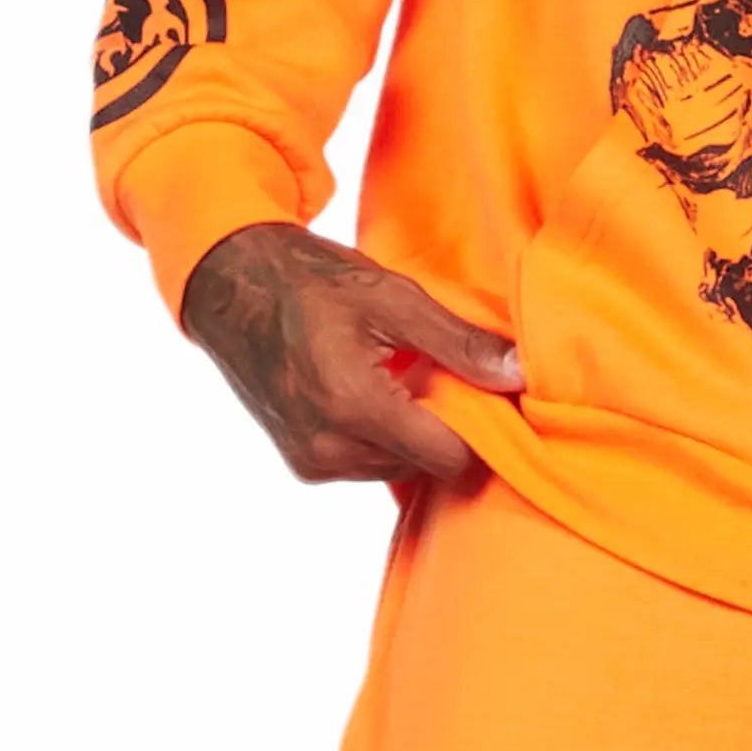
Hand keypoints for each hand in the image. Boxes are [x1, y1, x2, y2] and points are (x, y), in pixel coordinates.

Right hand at [179, 219, 521, 491]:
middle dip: (441, 426)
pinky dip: (379, 436)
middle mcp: (330, 449)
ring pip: (397, 468)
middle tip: (433, 373)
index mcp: (355, 406)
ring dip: (409, 432)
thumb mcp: (393, 299)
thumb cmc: (311, 282)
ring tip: (397, 377)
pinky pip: (366, 465)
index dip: (478, 429)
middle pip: (425, 465)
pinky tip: (369, 390)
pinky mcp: (302, 465)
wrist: (231, 286)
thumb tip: (521, 375)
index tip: (482, 392)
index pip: (450, 459)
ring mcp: (312, 462)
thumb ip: (461, 344)